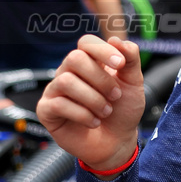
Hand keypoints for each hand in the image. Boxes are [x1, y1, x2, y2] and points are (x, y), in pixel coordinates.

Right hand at [37, 35, 144, 172]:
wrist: (117, 141)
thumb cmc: (123, 110)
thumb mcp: (134, 83)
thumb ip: (130, 60)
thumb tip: (116, 40)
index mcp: (90, 62)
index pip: (86, 42)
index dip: (102, 50)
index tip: (120, 64)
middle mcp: (69, 72)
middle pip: (75, 58)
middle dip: (101, 79)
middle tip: (116, 96)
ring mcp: (55, 90)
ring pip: (66, 81)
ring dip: (93, 99)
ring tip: (106, 111)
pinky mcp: (46, 110)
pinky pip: (58, 104)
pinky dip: (83, 115)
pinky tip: (93, 122)